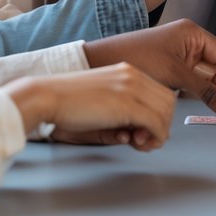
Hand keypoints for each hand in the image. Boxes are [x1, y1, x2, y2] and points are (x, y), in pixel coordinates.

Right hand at [6, 63, 175, 150]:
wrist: (47, 96)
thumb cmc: (68, 102)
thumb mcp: (102, 101)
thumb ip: (123, 112)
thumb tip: (141, 132)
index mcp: (127, 71)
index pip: (161, 92)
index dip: (160, 115)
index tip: (147, 130)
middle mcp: (133, 75)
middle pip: (168, 102)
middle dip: (162, 125)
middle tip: (146, 141)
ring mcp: (131, 88)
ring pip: (165, 113)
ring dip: (158, 133)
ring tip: (141, 144)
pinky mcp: (126, 104)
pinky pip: (155, 122)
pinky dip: (153, 137)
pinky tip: (139, 143)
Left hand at [83, 20, 215, 115]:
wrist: (102, 63)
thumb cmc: (137, 59)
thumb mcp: (174, 74)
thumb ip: (205, 90)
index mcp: (192, 34)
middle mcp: (189, 43)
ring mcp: (179, 57)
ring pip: (205, 78)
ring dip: (211, 94)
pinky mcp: (170, 71)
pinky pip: (191, 84)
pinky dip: (197, 96)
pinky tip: (200, 106)